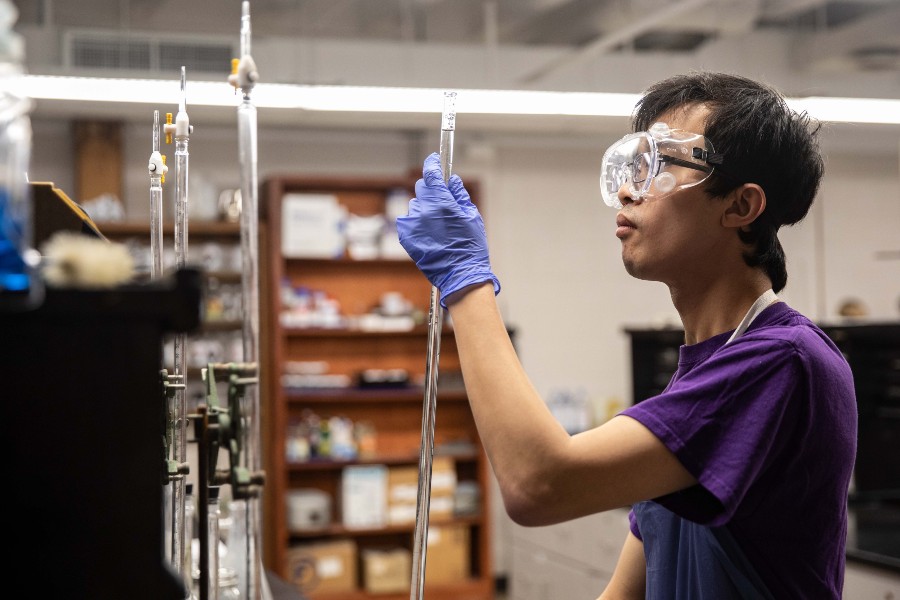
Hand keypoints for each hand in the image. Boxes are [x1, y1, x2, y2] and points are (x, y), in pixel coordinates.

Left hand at [397, 152, 499, 306]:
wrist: (460, 274)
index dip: (433, 164)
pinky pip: (408, 221)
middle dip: (432, 190)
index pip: (432, 173)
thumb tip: (452, 181)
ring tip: (437, 224)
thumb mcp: (472, 216)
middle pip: (422, 188)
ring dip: (424, 209)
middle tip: (442, 201)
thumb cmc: (470, 246)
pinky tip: (428, 234)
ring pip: (415, 206)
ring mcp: (413, 224)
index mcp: (442, 202)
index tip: (434, 160)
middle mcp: (424, 210)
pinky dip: (416, 223)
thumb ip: (460, 195)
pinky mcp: (405, 236)